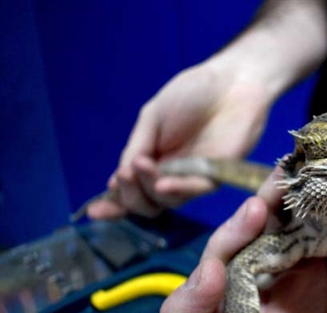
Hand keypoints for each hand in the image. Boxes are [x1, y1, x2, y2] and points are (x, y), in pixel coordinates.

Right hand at [87, 57, 271, 218]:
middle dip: (129, 195)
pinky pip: (192, 191)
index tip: (93, 211)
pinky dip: (174, 189)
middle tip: (124, 175)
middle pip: (145, 203)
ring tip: (139, 167)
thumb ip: (136, 147)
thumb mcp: (152, 118)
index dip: (112, 204)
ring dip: (147, 188)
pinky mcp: (215, 177)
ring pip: (165, 201)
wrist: (230, 84)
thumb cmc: (192, 95)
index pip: (130, 190)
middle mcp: (170, 176)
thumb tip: (118, 179)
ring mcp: (192, 179)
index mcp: (151, 161)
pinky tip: (162, 183)